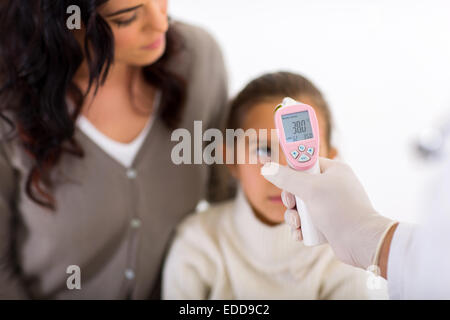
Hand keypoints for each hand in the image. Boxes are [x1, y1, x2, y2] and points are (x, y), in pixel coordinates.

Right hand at [262, 158, 396, 269]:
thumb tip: (266, 168)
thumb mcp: (310, 189)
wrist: (362, 242)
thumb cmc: (341, 210)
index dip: (291, 171)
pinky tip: (301, 235)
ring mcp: (330, 205)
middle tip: (291, 205)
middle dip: (291, 200)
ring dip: (293, 217)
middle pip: (299, 187)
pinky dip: (301, 228)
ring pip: (301, 207)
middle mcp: (332, 186)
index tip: (281, 178)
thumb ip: (287, 178)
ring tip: (297, 225)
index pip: (305, 163)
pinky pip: (307, 222)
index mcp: (333, 171)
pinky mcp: (328, 222)